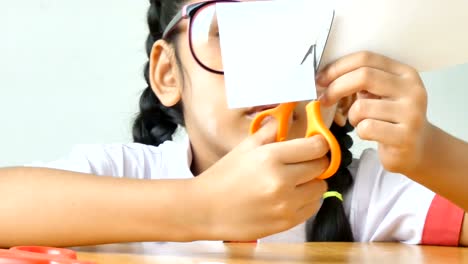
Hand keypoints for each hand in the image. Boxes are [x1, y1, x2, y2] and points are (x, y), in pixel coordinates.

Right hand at [195, 121, 328, 240]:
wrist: (205, 209)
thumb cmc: (224, 176)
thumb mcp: (244, 147)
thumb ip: (269, 131)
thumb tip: (285, 117)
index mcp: (270, 157)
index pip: (316, 146)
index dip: (319, 143)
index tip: (315, 144)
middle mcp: (281, 181)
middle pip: (321, 166)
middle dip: (316, 161)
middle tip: (304, 161)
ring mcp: (285, 204)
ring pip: (320, 188)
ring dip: (312, 182)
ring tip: (295, 181)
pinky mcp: (286, 222)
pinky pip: (312, 207)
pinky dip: (307, 200)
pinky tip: (291, 196)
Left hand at [318, 51, 429, 174]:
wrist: (417, 149)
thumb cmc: (389, 119)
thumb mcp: (379, 94)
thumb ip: (360, 80)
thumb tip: (324, 76)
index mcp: (404, 73)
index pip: (366, 58)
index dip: (338, 67)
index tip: (321, 79)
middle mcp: (412, 89)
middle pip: (364, 76)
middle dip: (336, 87)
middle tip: (324, 99)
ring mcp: (411, 113)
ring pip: (362, 107)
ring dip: (352, 116)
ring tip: (362, 122)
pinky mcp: (405, 136)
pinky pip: (367, 128)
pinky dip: (361, 132)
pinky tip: (370, 134)